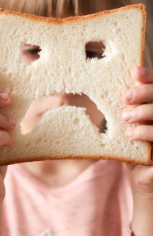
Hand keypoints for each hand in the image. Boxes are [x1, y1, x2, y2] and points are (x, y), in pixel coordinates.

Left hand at [121, 66, 152, 194]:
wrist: (142, 178)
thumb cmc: (132, 147)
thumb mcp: (124, 125)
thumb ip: (122, 109)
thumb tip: (100, 87)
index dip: (148, 76)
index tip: (134, 70)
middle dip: (145, 92)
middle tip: (125, 96)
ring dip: (143, 112)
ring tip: (125, 117)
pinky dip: (145, 132)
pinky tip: (129, 135)